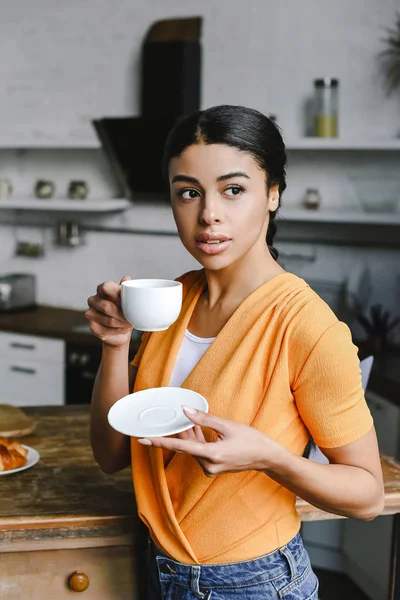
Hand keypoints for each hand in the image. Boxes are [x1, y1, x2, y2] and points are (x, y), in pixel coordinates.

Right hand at [86, 275, 132, 347]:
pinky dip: (117, 331)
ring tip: (130, 324)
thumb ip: (127, 288)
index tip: (129, 302)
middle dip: (122, 314)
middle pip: (106, 306)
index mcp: (102, 289)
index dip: (117, 295)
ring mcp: (90, 313)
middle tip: (132, 318)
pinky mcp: (92, 327)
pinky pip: (105, 330)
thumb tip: (126, 278)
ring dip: (122, 324)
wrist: (123, 328)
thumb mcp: (129, 298)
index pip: (106, 287)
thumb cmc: (125, 309)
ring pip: (108, 320)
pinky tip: (123, 329)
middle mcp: (93, 300)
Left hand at [138, 407, 282, 476]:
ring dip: (190, 435)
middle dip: (181, 431)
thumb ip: (203, 419)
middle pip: (186, 446)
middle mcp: (208, 465)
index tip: (143, 439)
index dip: (160, 442)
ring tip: (192, 420)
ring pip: (192, 449)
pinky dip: (197, 441)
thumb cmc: (250, 440)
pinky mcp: (213, 468)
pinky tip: (197, 430)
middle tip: (176, 416)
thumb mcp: (227, 425)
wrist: (266, 457)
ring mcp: (211, 469)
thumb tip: (184, 410)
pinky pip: (199, 453)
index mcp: (211, 455)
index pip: (179, 447)